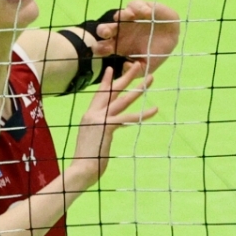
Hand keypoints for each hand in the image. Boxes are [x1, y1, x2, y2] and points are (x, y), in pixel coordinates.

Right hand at [66, 62, 156, 192]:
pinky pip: (128, 117)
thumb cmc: (87, 160)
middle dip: (125, 77)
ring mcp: (99, 119)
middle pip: (112, 91)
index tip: (111, 69)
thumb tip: (105, 132)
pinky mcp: (107, 126)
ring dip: (138, 89)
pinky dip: (143, 114)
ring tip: (151, 79)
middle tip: (137, 65)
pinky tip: (154, 110)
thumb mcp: (92, 140)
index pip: (99, 95)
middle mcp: (93, 114)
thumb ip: (99, 131)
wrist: (81, 169)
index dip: (106, 82)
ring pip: (122, 100)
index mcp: (89, 116)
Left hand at [89, 1, 179, 74]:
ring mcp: (129, 19)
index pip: (103, 47)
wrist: (173, 38)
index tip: (102, 50)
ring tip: (126, 17)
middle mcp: (120, 31)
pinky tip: (147, 13)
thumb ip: (136, 70)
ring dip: (120, 16)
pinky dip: (140, 8)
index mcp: (119, 45)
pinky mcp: (140, 8)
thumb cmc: (156, 52)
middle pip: (105, 29)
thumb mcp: (148, 65)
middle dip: (103, 30)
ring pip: (119, 15)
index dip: (100, 48)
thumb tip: (125, 66)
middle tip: (106, 33)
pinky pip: (135, 5)